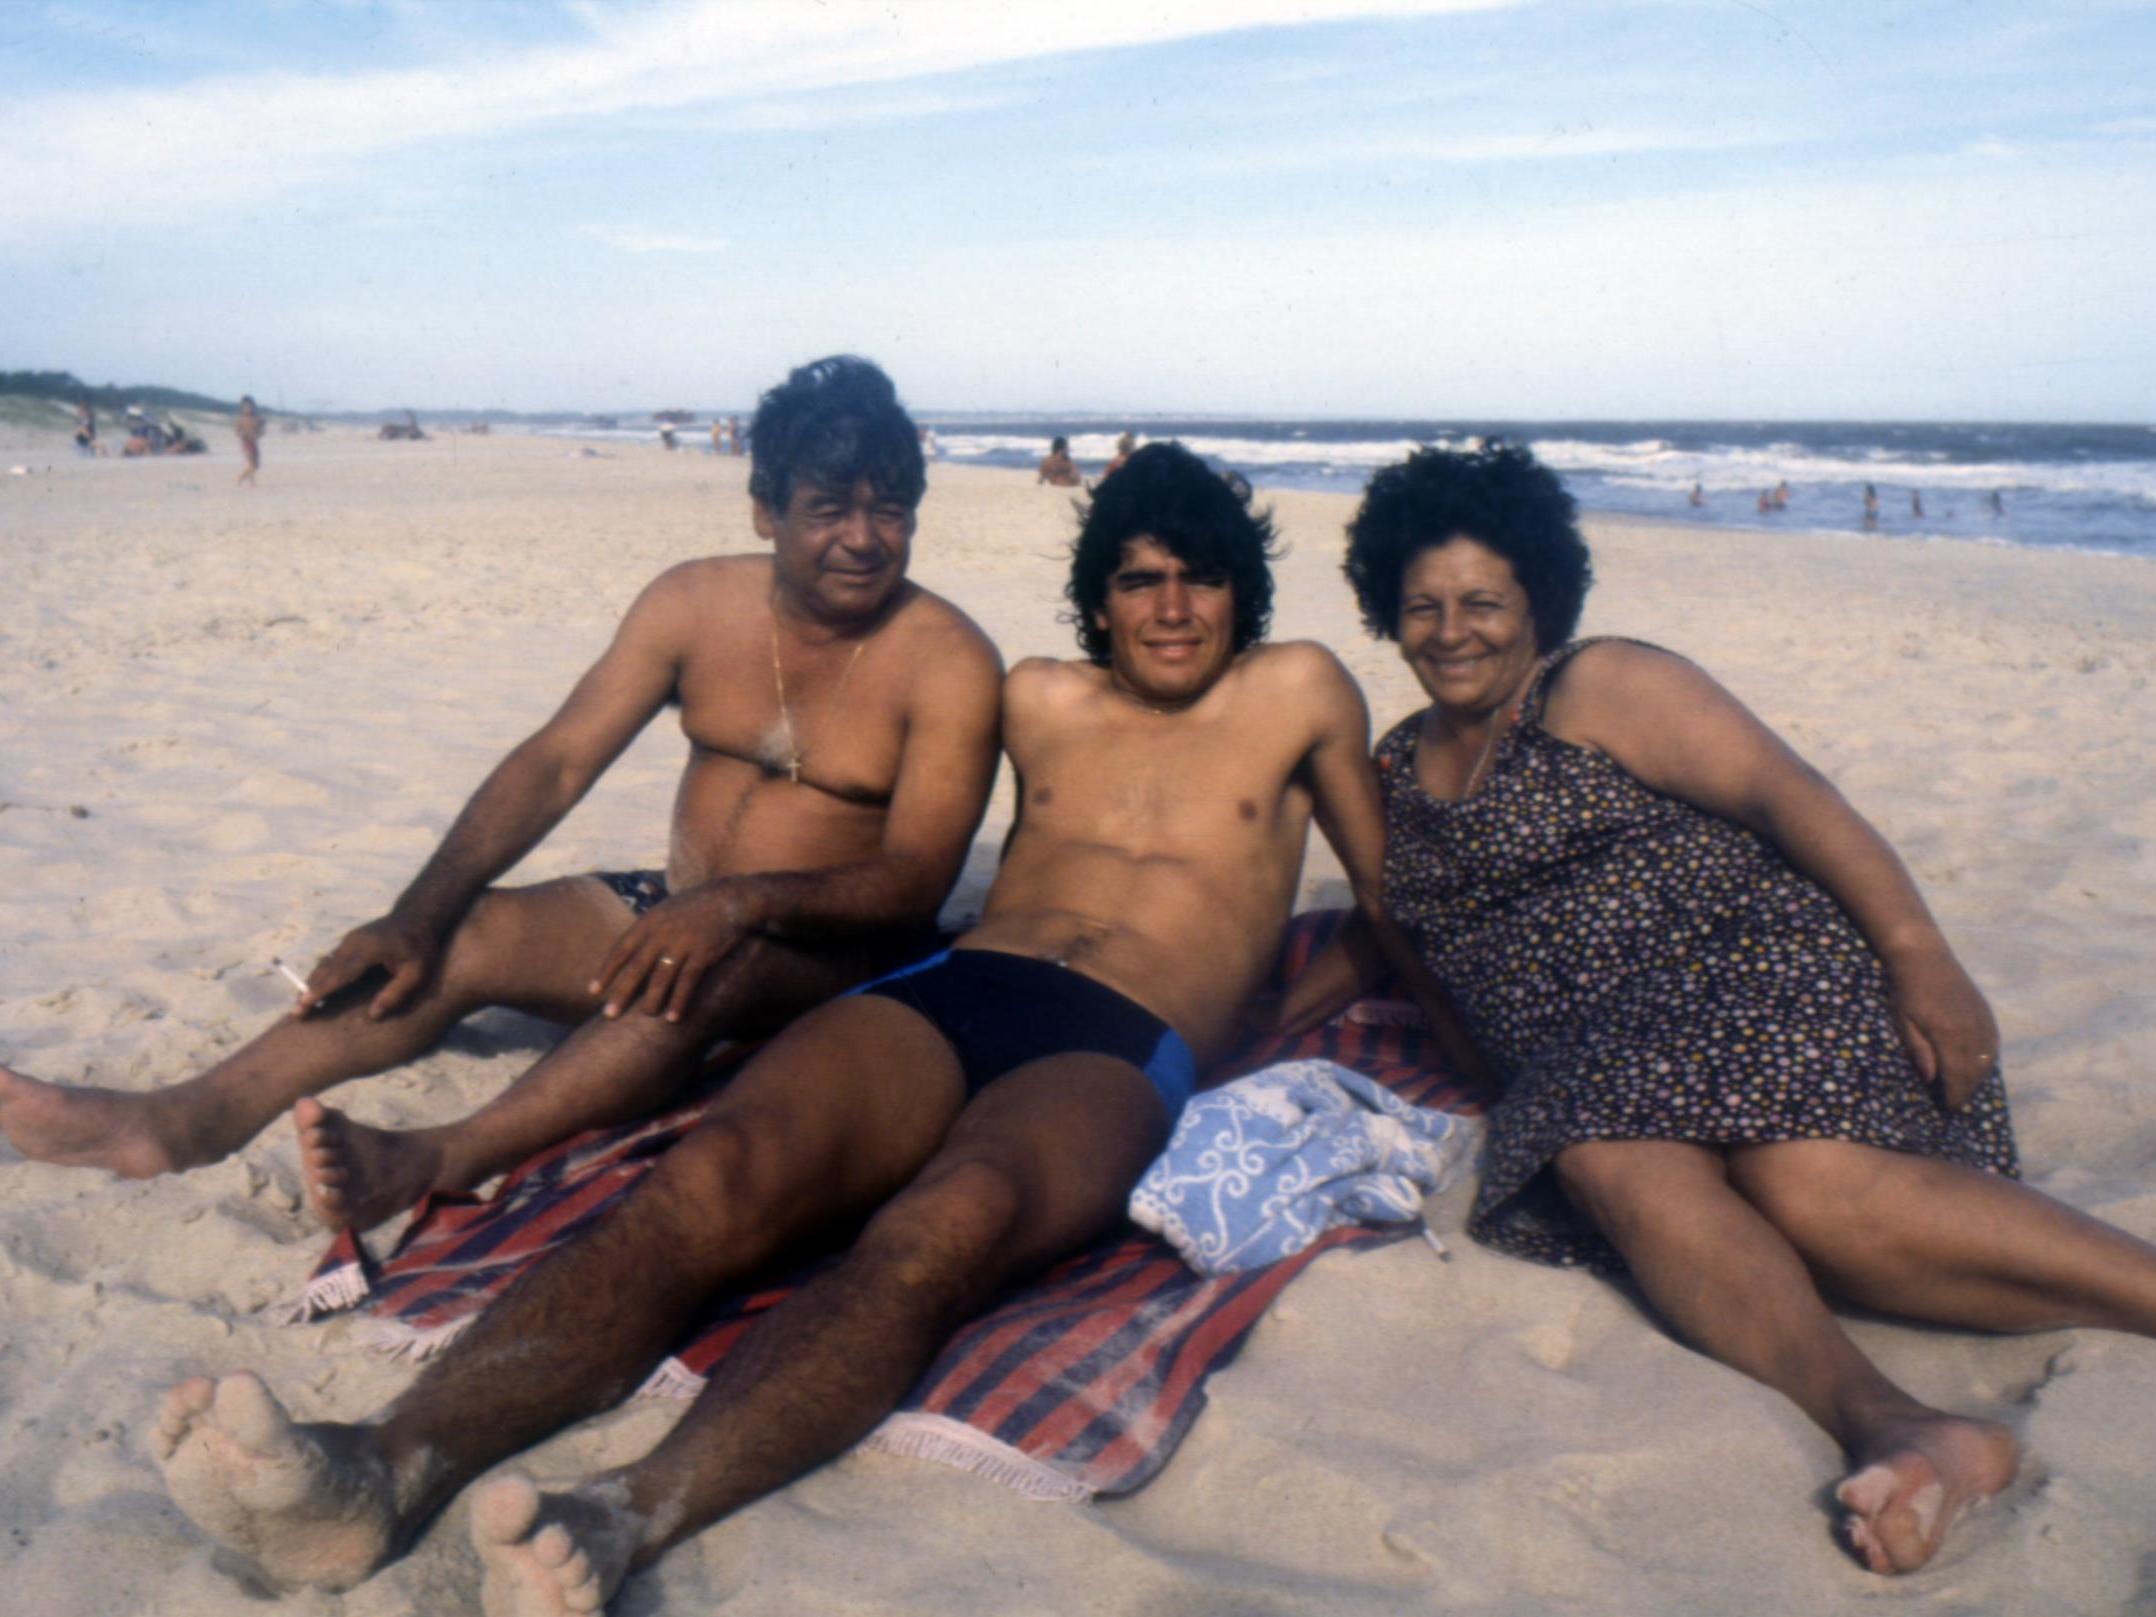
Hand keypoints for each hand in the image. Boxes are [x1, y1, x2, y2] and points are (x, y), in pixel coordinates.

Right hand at [301, 914, 441, 1020]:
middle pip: (326, 969)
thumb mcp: (417, 973)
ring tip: (300, 1005)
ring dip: (312, 984)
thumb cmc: (421, 947)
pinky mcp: (350, 941)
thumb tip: (373, 1016)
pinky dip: (321, 976)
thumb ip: (396, 994)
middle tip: (295, 1013)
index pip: (340, 973)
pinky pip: (331, 960)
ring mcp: (350, 940)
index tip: (305, 1004)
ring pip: (325, 964)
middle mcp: (354, 943)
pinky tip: (315, 990)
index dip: (321, 990)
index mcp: (370, 950)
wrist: (417, 916)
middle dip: (309, 991)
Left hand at [590, 883, 751, 1021]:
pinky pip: (687, 983)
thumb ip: (646, 929)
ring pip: (661, 979)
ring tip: (645, 1016)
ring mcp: (682, 944)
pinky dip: (679, 1002)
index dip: (606, 972)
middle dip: (621, 993)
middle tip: (608, 1015)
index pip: (621, 950)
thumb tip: (626, 950)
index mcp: (649, 922)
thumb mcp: (664, 909)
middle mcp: (662, 933)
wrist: (730, 898)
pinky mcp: (703, 954)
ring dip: (651, 1001)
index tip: (593, 992)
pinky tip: (673, 1018)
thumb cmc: (694, 907)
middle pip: (636, 968)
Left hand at [1887, 948, 2000, 1110]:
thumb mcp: (1903, 1022)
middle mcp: (1971, 1029)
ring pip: (1987, 1059)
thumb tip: (1930, 1080)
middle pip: (1975, 1071)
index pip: (1957, 1075)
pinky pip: (1993, 1044)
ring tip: (1966, 1090)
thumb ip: (1918, 1051)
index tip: (1950, 1109)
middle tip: (1957, 1105)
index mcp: (1948, 1034)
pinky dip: (1988, 1060)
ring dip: (1978, 1078)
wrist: (1924, 957)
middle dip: (1967, 1091)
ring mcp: (1982, 1020)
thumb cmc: (1906, 990)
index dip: (1955, 1094)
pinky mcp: (1986, 1012)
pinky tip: (1979, 1068)